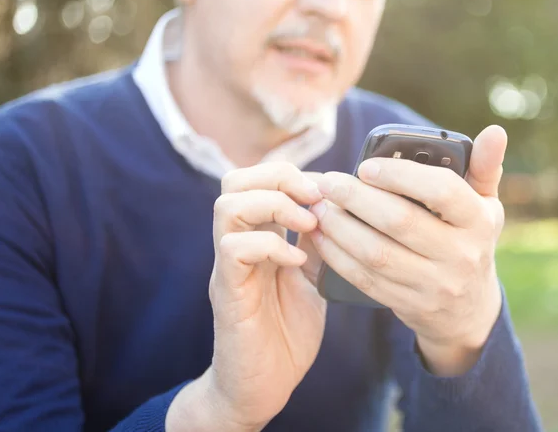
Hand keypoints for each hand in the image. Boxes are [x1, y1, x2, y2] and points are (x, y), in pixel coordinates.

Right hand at [167, 162, 326, 431]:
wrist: (264, 384)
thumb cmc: (287, 332)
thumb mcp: (311, 278)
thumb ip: (315, 245)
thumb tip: (330, 207)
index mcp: (258, 237)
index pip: (256, 180)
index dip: (291, 174)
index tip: (325, 189)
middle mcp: (238, 244)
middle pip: (234, 181)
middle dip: (277, 177)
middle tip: (313, 197)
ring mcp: (229, 267)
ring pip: (227, 207)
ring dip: (274, 205)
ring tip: (308, 224)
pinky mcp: (227, 292)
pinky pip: (234, 250)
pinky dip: (270, 246)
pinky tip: (297, 261)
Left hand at [309, 126, 506, 376]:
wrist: (468, 308)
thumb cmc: (470, 240)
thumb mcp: (485, 206)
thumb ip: (484, 167)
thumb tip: (495, 131)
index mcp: (478, 221)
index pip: (442, 191)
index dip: (400, 176)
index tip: (366, 166)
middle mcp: (460, 254)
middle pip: (400, 221)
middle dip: (356, 198)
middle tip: (329, 182)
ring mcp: (433, 283)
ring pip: (376, 253)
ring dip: (339, 227)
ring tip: (318, 206)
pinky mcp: (407, 303)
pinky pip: (364, 278)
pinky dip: (336, 256)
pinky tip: (320, 235)